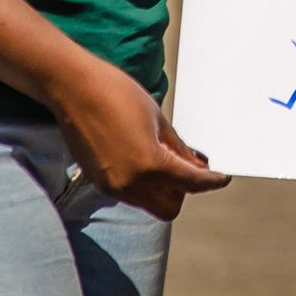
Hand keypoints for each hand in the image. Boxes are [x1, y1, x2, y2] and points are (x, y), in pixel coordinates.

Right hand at [51, 55, 228, 220]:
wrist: (73, 88)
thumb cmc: (117, 93)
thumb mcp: (157, 118)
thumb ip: (178, 148)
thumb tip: (195, 165)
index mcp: (150, 164)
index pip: (191, 183)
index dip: (211, 181)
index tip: (222, 177)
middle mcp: (131, 183)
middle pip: (170, 207)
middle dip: (184, 190)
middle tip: (188, 166)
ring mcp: (113, 187)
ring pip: (150, 203)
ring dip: (162, 188)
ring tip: (164, 158)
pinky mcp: (100, 183)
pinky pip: (131, 195)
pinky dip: (143, 184)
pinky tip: (142, 158)